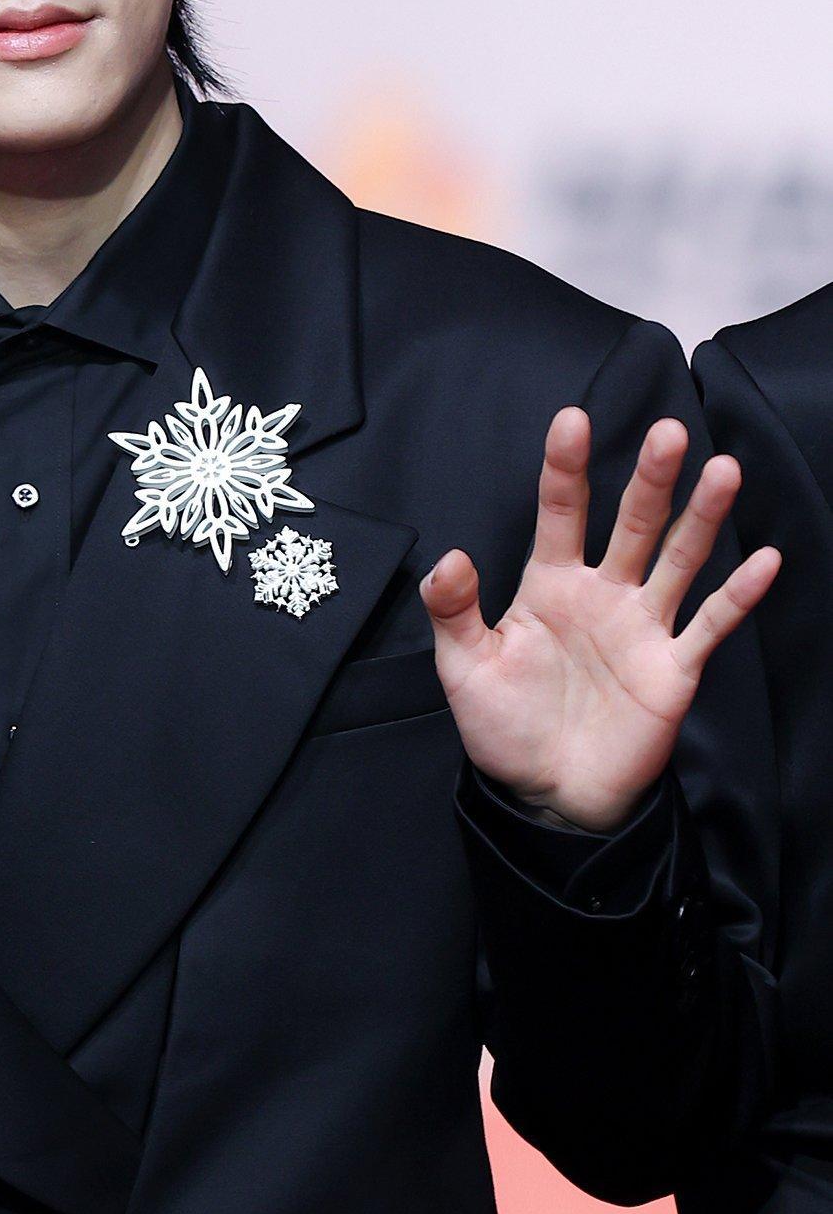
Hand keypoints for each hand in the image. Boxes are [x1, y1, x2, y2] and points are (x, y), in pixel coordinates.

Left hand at [418, 408, 780, 833]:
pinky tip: (765, 559)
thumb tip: (448, 558)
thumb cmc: (505, 726)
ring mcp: (642, 627)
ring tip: (722, 470)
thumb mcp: (463, 667)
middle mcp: (603, 593)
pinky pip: (710, 624)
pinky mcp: (672, 668)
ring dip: (702, 517)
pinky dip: (738, 594)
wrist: (548, 795)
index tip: (571, 419)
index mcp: (549, 584)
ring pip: (678, 559)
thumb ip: (454, 611)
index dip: (564, 467)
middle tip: (668, 432)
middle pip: (632, 523)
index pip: (559, 512)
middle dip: (650, 478)